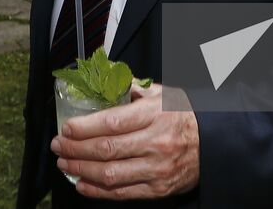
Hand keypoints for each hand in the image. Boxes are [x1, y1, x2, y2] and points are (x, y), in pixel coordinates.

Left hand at [51, 83, 198, 199]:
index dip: (84, 127)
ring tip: (65, 163)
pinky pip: (122, 193)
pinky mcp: (158, 189)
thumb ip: (132, 88)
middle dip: (75, 148)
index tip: (66, 127)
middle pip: (107, 149)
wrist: (214, 141)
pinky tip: (82, 183)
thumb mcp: (162, 93)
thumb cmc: (184, 114)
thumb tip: (105, 79)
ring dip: (81, 170)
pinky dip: (97, 191)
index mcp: (154, 114)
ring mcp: (157, 168)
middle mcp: (155, 142)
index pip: (112, 122)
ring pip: (110, 174)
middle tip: (58, 145)